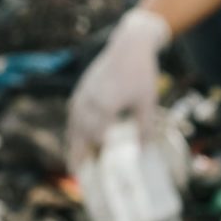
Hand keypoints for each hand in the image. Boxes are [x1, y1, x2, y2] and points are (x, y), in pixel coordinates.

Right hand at [67, 8, 168, 166]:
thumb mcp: (148, 101)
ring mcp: (83, 93)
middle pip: (80, 133)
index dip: (95, 155)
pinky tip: (77, 137)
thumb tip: (144, 152)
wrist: (129, 45)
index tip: (97, 173)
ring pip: (73, 124)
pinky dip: (73, 128)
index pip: (96, 135)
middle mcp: (90, 100)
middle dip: (78, 154)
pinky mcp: (82, 89)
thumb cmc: (141, 73)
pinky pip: (73, 113)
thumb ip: (145, 127)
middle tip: (78, 175)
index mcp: (106, 104)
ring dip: (72, 143)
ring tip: (73, 162)